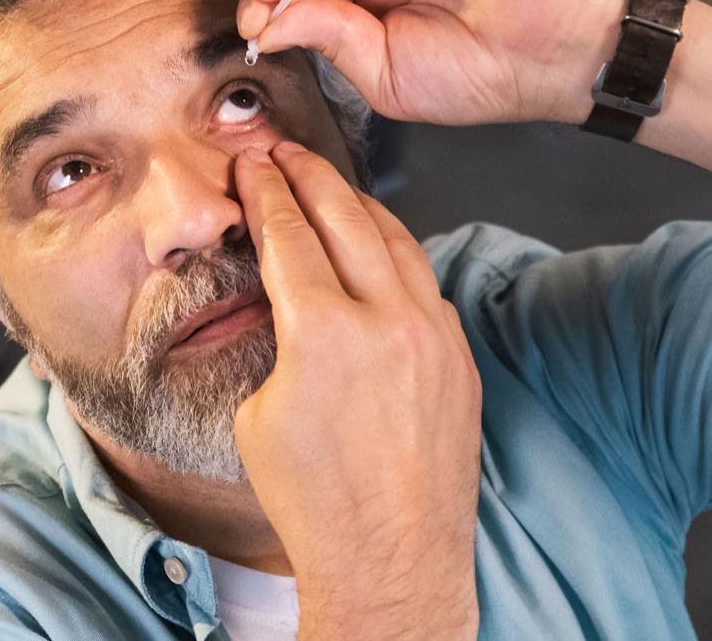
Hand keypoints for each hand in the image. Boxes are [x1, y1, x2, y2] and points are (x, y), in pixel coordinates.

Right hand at [233, 139, 480, 640]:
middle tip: (283, 152)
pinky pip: (426, 285)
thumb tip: (286, 298)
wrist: (391, 560)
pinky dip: (395, 257)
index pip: (288, 234)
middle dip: (308, 176)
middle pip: (345, 217)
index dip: (265, 192)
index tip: (251, 164)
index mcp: (323, 332)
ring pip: (397, 241)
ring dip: (358, 205)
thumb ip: (278, 338)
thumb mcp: (260, 410)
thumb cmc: (313, 501)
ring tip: (330, 185)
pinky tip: (378, 250)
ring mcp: (434, 337)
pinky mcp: (459, 360)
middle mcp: (387, 322)